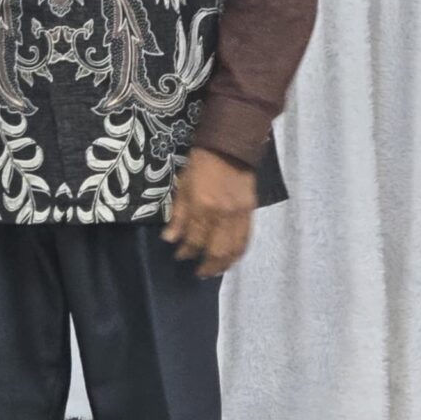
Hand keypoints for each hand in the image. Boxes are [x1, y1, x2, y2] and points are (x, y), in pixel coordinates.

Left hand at [163, 150, 255, 278]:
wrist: (229, 146)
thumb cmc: (200, 164)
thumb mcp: (182, 186)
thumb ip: (178, 215)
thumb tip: (170, 239)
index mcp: (202, 206)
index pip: (193, 239)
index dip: (185, 251)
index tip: (179, 255)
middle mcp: (222, 215)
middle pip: (216, 250)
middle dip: (206, 266)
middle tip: (199, 273)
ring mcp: (239, 215)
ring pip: (233, 249)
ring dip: (224, 264)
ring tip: (214, 271)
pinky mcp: (250, 212)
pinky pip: (246, 240)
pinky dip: (238, 253)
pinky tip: (231, 259)